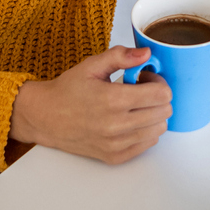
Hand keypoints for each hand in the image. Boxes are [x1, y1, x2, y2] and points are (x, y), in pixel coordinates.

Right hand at [10, 47, 172, 164]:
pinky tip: (130, 120)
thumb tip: (146, 54)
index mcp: (113, 99)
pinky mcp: (114, 156)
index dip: (158, 81)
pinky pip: (147, 144)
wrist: (45, 117)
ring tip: (134, 106)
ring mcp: (116, 144)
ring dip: (153, 115)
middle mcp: (116, 125)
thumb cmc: (67, 91)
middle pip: (164, 112)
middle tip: (141, 90)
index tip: (145, 77)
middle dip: (158, 97)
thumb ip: (120, 56)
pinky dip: (145, 131)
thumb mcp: (91, 65)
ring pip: (159, 130)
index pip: (162, 94)